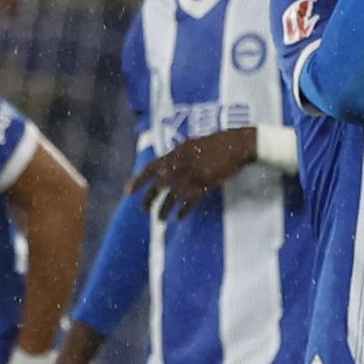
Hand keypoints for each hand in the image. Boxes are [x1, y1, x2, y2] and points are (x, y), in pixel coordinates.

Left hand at [132, 127, 255, 217]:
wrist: (235, 146)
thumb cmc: (216, 143)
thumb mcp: (191, 145)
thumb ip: (177, 156)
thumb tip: (164, 167)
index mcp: (175, 154)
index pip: (150, 169)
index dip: (137, 181)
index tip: (127, 192)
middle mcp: (179, 167)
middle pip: (158, 187)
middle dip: (148, 200)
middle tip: (144, 210)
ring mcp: (191, 178)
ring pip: (171, 198)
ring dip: (164, 210)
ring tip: (161, 219)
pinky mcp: (204, 187)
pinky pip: (189, 204)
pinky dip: (183, 212)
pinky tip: (179, 218)